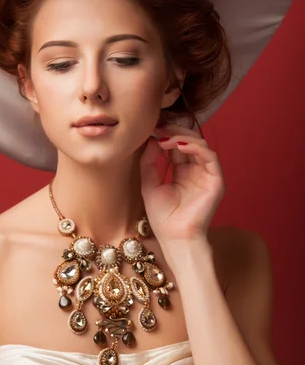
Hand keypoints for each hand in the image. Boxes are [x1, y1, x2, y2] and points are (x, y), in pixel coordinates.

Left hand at [139, 124, 225, 243]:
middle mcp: (197, 171)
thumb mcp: (149, 184)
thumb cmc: (162, 217)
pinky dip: (195, 147)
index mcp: (183, 172)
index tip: (152, 128)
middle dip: (175, 131)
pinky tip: (178, 145)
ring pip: (201, 145)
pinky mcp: (216, 180)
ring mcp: (207, 175)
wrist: (174, 238)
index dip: (166, 135)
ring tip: (166, 138)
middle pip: (190, 142)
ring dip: (183, 137)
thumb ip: (149, 162)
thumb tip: (152, 140)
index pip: (177, 146)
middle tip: (159, 126)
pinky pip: (210, 156)